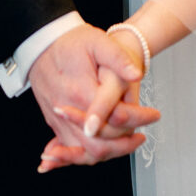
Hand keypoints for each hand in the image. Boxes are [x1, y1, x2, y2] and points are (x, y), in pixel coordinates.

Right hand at [28, 23, 158, 170]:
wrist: (42, 45)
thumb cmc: (70, 42)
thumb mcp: (97, 41)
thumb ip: (118, 58)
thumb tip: (136, 74)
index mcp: (82, 90)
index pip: (114, 117)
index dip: (138, 118)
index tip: (154, 115)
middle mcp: (68, 111)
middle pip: (99, 144)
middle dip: (124, 146)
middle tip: (141, 137)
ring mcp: (59, 120)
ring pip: (84, 152)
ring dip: (108, 153)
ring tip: (127, 144)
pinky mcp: (54, 123)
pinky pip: (70, 148)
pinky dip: (86, 155)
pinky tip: (103, 151)